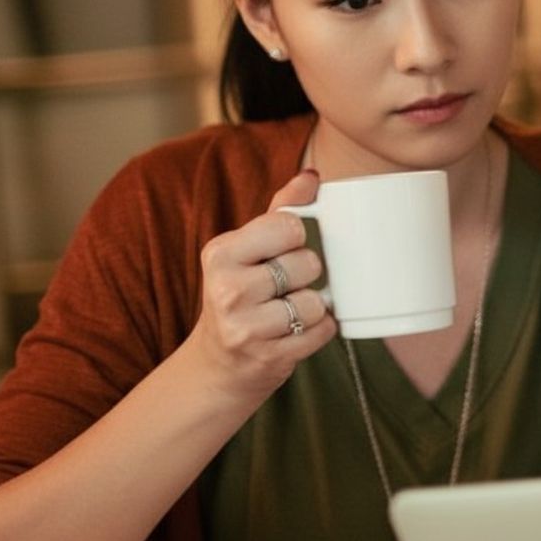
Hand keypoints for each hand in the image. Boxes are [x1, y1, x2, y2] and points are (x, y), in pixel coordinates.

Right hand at [183, 169, 336, 401]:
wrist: (219, 364)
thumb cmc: (240, 295)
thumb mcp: (248, 249)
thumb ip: (281, 209)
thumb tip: (311, 177)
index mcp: (221, 253)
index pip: (287, 225)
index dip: (297, 237)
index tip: (284, 248)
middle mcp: (227, 289)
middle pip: (307, 264)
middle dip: (307, 274)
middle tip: (286, 285)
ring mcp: (245, 328)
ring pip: (315, 302)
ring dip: (314, 307)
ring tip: (290, 310)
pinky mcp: (268, 358)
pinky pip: (321, 332)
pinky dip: (319, 331)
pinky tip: (296, 331)